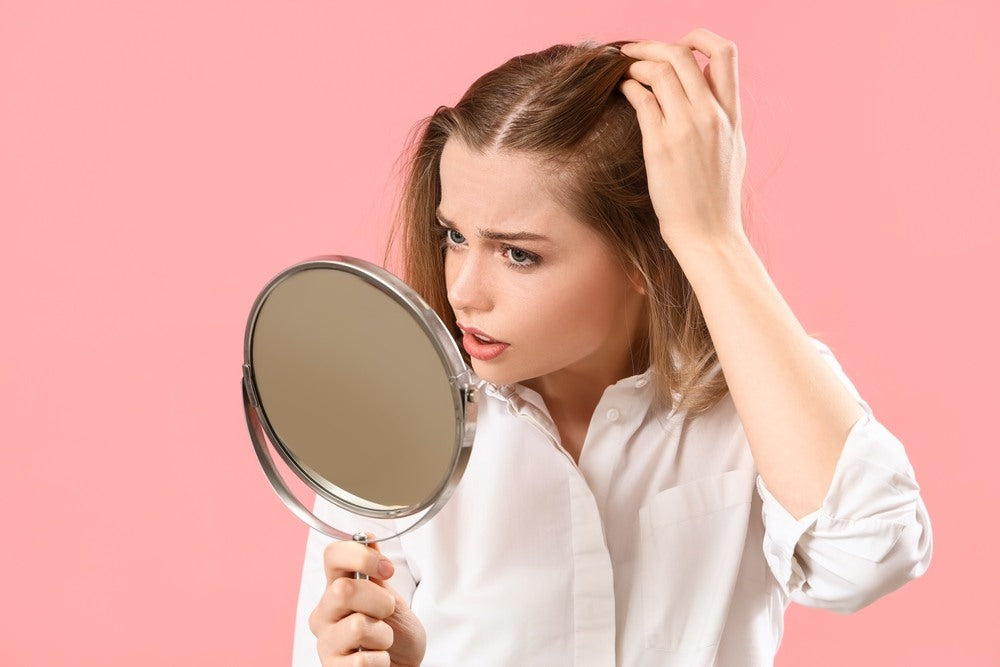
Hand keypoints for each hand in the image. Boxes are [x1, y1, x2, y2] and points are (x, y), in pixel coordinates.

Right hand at [309, 537, 425, 666]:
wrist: (403, 664)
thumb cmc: (395, 630)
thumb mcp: (389, 594)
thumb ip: (375, 569)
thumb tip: (368, 538)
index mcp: (336, 587)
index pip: (332, 555)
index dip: (361, 556)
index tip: (386, 569)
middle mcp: (325, 613)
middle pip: (344, 589)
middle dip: (379, 600)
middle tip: (387, 612)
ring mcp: (326, 642)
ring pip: (357, 626)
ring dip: (384, 635)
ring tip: (382, 640)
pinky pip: (363, 660)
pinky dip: (381, 660)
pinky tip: (378, 659)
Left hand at [619, 28, 747, 253]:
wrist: (709, 234)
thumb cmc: (716, 198)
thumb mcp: (733, 150)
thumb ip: (723, 116)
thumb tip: (707, 90)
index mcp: (732, 114)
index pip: (726, 53)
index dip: (699, 37)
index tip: (680, 44)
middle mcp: (711, 115)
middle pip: (684, 54)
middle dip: (654, 45)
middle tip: (635, 51)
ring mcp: (686, 128)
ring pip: (660, 71)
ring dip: (637, 64)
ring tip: (625, 71)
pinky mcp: (661, 145)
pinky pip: (642, 100)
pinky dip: (629, 86)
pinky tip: (622, 90)